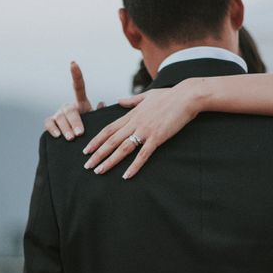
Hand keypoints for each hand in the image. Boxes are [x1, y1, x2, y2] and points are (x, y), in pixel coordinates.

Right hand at [44, 61, 104, 139]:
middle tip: (80, 134)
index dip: (76, 74)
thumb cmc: (90, 129)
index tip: (73, 63)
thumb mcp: (97, 120)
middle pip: (70, 110)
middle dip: (75, 122)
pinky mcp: (51, 122)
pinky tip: (58, 135)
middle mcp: (68, 106)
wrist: (77, 141)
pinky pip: (49, 123)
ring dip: (66, 128)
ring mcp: (59, 114)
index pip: (78, 86)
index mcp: (81, 103)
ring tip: (71, 138)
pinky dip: (53, 129)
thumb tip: (102, 103)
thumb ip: (100, 112)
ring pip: (60, 118)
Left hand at [82, 78, 202, 179]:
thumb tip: (120, 101)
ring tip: (99, 171)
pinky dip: (134, 166)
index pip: (109, 129)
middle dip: (98, 154)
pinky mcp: (157, 137)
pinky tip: (126, 176)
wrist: (186, 96)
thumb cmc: (169, 96)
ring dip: (110, 161)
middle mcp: (135, 123)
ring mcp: (145, 130)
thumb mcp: (147, 96)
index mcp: (132, 114)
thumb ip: (131, 101)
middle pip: (111, 141)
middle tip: (87, 166)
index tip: (87, 150)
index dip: (96, 140)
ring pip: (123, 148)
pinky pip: (143, 155)